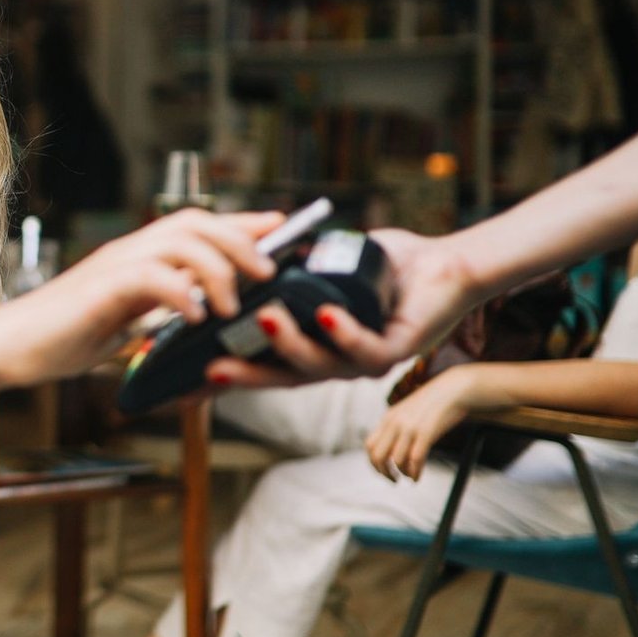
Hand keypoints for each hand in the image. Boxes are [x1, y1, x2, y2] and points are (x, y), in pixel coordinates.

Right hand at [0, 209, 284, 385]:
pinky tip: (197, 318)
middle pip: (196, 221)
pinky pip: (153, 277)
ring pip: (180, 241)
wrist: (7, 347)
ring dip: (218, 268)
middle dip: (241, 241)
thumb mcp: (122, 325)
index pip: (197, 225)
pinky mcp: (101, 288)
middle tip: (269, 272)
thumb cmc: (60, 340)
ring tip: (234, 304)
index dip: (242, 223)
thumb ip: (155, 314)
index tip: (282, 227)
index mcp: (136, 257)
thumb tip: (195, 317)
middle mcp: (128, 251)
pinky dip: (183, 294)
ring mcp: (113, 266)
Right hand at [204, 228, 485, 388]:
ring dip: (290, 345)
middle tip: (211, 369)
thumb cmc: (387, 266)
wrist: (444, 264)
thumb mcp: (325, 266)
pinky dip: (344, 333)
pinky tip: (326, 314)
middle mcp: (338, 364)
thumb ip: (290, 266)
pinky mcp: (397, 350)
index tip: (193, 381)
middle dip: (247, 376)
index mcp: (318, 349)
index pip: (268, 368)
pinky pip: (365, 350)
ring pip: (321, 365)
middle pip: (285, 377)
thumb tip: (243, 255)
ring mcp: (365, 362)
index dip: (233, 377)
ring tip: (265, 319)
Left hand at [364, 366, 477, 481]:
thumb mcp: (409, 413)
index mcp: (388, 418)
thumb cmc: (434, 404)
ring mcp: (410, 427)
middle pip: (377, 456)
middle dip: (384, 473)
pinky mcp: (426, 432)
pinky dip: (414, 473)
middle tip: (395, 481)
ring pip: (396, 461)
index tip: (385, 473)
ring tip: (412, 477)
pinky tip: (418, 478)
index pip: (369, 447)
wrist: (455, 388)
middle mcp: (395, 423)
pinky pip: (414, 459)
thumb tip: (391, 450)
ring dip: (403, 474)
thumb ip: (397, 427)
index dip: (374, 464)